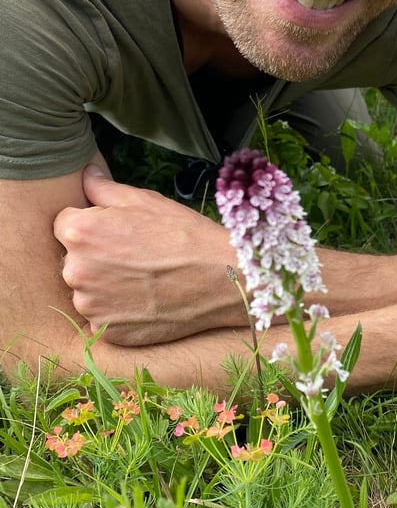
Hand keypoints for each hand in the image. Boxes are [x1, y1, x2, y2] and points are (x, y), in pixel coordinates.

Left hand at [53, 165, 240, 344]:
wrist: (220, 279)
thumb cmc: (184, 234)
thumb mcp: (145, 201)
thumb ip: (104, 189)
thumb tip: (87, 175)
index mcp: (79, 232)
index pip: (64, 224)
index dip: (92, 224)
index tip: (118, 232)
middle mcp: (76, 271)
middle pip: (73, 260)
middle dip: (95, 256)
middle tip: (135, 256)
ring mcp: (91, 306)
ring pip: (87, 291)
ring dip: (105, 286)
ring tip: (143, 279)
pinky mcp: (107, 332)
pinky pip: (103, 317)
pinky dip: (119, 311)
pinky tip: (145, 299)